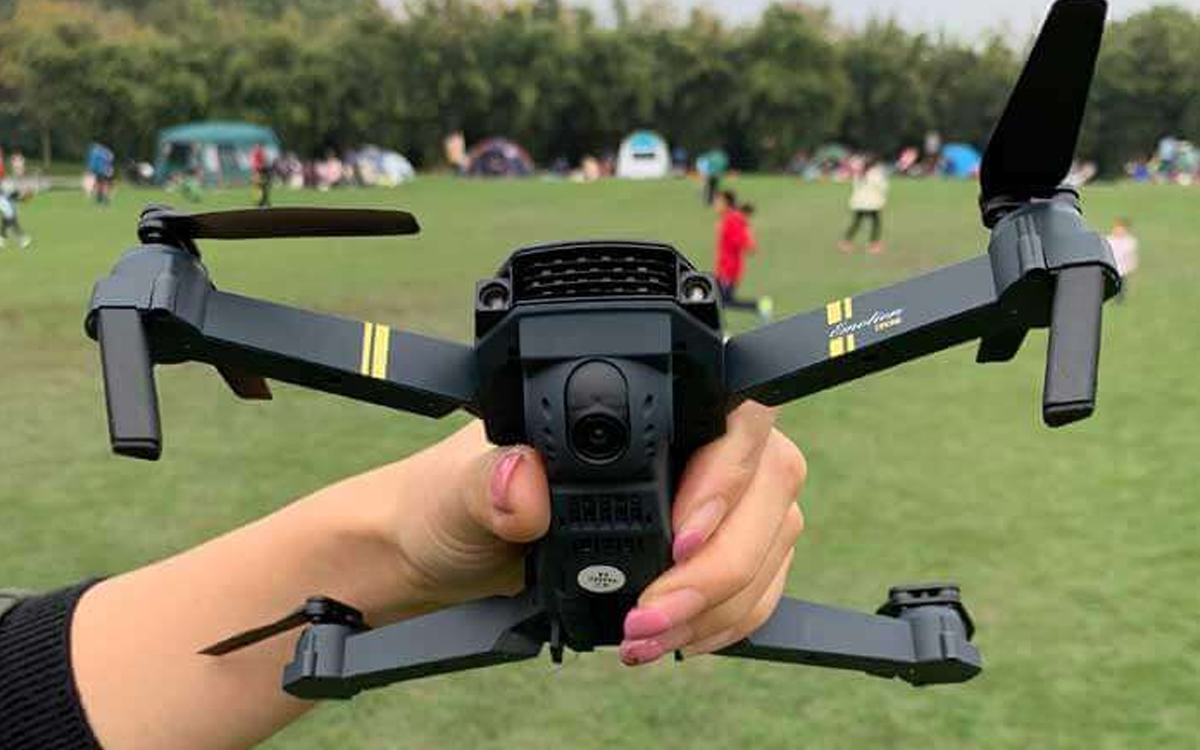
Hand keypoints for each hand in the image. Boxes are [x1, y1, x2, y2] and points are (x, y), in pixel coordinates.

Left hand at [370, 402, 804, 660]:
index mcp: (647, 402)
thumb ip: (493, 481)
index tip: (678, 536)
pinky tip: (678, 638)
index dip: (726, 474)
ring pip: (770, 541)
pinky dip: (725, 620)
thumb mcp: (461, 489)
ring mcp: (718, 496)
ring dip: (721, 602)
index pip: (735, 413)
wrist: (456, 551)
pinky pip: (760, 584)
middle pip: (768, 485)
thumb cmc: (461, 500)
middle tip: (654, 613)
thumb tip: (525, 479)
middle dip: (719, 564)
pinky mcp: (719, 549)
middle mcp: (695, 440)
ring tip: (648, 637)